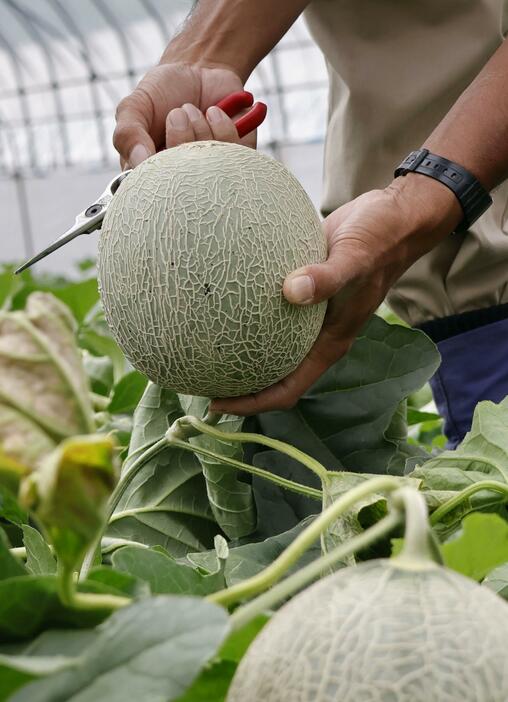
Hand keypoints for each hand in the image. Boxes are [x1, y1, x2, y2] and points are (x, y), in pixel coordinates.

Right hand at [113, 63, 253, 168]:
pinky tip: (214, 113)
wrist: (200, 70)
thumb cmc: (163, 93)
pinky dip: (221, 125)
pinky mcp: (237, 158)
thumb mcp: (135, 106)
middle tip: (177, 114)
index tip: (157, 143)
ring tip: (193, 111)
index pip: (154, 191)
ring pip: (209, 165)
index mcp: (153, 175)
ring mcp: (211, 171)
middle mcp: (183, 179)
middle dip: (180, 140)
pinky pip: (234, 153)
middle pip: (185, 180)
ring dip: (199, 127)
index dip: (157, 167)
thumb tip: (138, 162)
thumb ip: (127, 133)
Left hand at [210, 174, 461, 415]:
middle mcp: (316, 335)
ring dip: (236, 350)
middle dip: (236, 383)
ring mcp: (308, 316)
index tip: (215, 403)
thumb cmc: (380, 241)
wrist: (392, 216)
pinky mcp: (301, 291)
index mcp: (330, 342)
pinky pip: (267, 311)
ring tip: (198, 343)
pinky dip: (243, 312)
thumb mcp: (355, 258)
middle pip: (271, 374)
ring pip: (267, 344)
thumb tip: (291, 291)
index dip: (252, 403)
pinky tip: (217, 297)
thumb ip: (327, 277)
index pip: (287, 390)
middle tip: (196, 377)